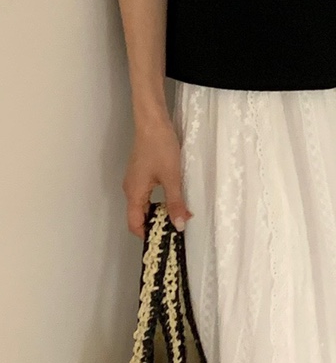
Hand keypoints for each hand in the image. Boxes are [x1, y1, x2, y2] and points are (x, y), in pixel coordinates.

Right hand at [122, 117, 192, 238]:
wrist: (152, 122)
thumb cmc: (160, 147)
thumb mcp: (172, 177)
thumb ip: (175, 203)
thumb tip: (179, 225)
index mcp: (134, 193)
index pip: (135, 224)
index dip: (148, 235)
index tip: (165, 240)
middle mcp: (130, 189)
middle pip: (139, 216)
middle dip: (156, 224)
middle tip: (176, 228)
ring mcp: (135, 180)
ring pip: (144, 204)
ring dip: (159, 211)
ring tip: (178, 214)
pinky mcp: (141, 172)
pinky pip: (146, 194)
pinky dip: (158, 200)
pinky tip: (173, 197)